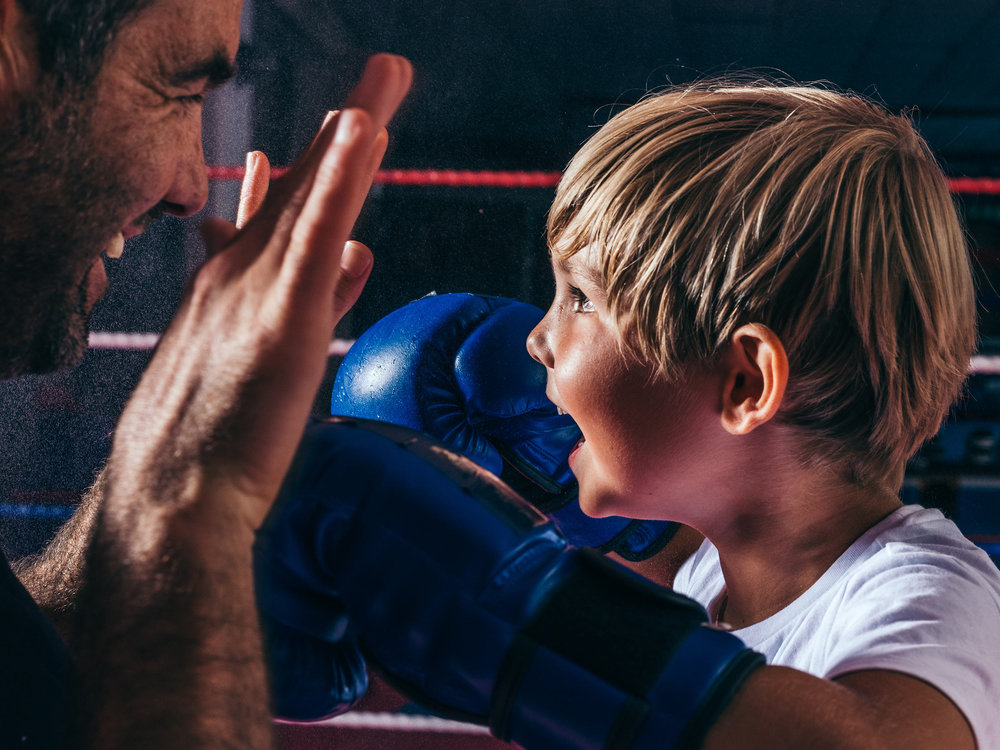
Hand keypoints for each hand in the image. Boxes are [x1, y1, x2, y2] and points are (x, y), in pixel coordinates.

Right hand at [109, 54, 412, 531]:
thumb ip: (300, 313)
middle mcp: (239, 271)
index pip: (282, 214)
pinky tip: (360, 129)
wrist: (172, 496)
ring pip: (313, 195)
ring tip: (385, 82)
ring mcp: (256, 287)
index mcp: (233, 285)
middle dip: (343, 133)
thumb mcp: (247, 369)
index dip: (315, 167)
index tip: (339, 128)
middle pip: (303, 189)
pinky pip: (316, 232)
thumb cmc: (207, 440)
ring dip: (352, 132)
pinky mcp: (281, 314)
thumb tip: (346, 266)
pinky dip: (337, 178)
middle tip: (380, 82)